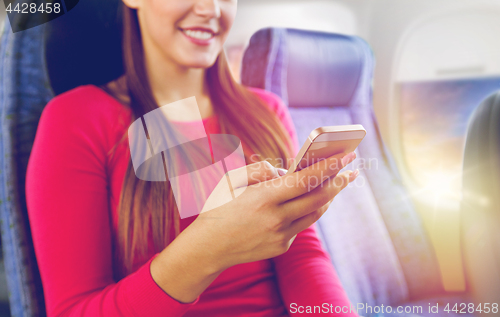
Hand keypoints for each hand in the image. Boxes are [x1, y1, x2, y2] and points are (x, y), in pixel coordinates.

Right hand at [191, 151, 357, 269]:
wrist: (208, 248)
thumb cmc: (218, 208)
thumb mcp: (232, 180)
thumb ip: (262, 170)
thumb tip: (286, 171)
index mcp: (264, 197)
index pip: (306, 179)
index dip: (330, 166)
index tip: (347, 155)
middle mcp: (276, 218)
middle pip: (318, 197)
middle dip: (339, 181)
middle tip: (351, 170)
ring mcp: (281, 235)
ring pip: (314, 213)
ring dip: (328, 197)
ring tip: (336, 183)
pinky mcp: (282, 247)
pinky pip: (300, 225)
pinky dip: (305, 211)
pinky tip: (306, 202)